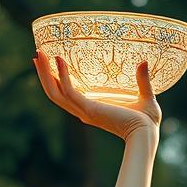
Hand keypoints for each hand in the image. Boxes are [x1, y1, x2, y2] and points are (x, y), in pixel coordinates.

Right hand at [31, 52, 161, 142]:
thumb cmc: (148, 121)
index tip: (50, 62)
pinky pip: (69, 91)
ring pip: (56, 93)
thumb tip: (144, 62)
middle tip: (38, 54)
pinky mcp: (89, 109)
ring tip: (39, 53)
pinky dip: (62, 76)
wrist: (147, 132)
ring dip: (45, 74)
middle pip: (55, 93)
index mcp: (93, 110)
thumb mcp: (145, 96)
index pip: (67, 95)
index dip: (56, 80)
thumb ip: (142, 80)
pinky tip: (59, 60)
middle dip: (44, 75)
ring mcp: (85, 111)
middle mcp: (84, 112)